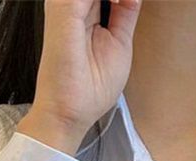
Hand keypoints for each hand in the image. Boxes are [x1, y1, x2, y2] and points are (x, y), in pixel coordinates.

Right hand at [30, 0, 142, 131]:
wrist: (69, 113)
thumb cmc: (89, 89)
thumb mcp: (119, 44)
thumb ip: (125, 14)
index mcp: (81, 10)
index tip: (131, 4)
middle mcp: (70, 4)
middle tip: (129, 5)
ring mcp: (65, 5)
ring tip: (125, 4)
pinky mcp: (64, 9)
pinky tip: (121, 2)